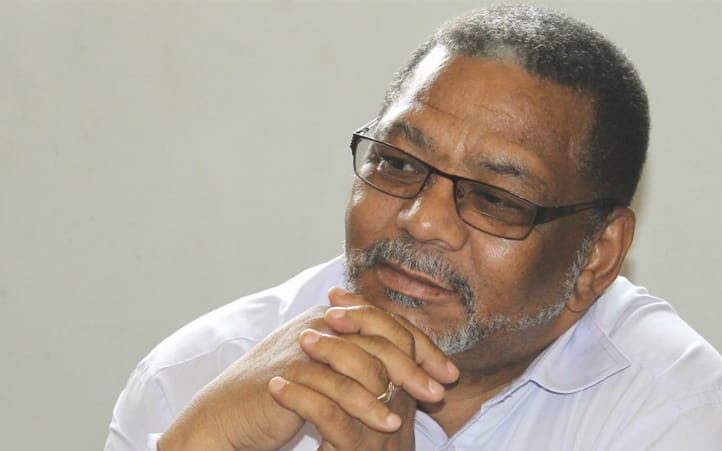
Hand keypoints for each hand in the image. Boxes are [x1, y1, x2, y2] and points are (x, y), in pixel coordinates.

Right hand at [158, 289, 457, 450]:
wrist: (228, 413)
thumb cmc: (277, 392)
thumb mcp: (322, 369)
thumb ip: (352, 356)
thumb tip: (395, 361)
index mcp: (330, 319)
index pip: (385, 323)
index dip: (418, 344)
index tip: (444, 369)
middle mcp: (320, 324)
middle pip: (382, 333)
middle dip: (418, 359)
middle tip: (443, 384)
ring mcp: (307, 345)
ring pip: (368, 357)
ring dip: (402, 381)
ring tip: (426, 402)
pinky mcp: (294, 373)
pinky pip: (341, 387)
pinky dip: (369, 405)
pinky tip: (388, 423)